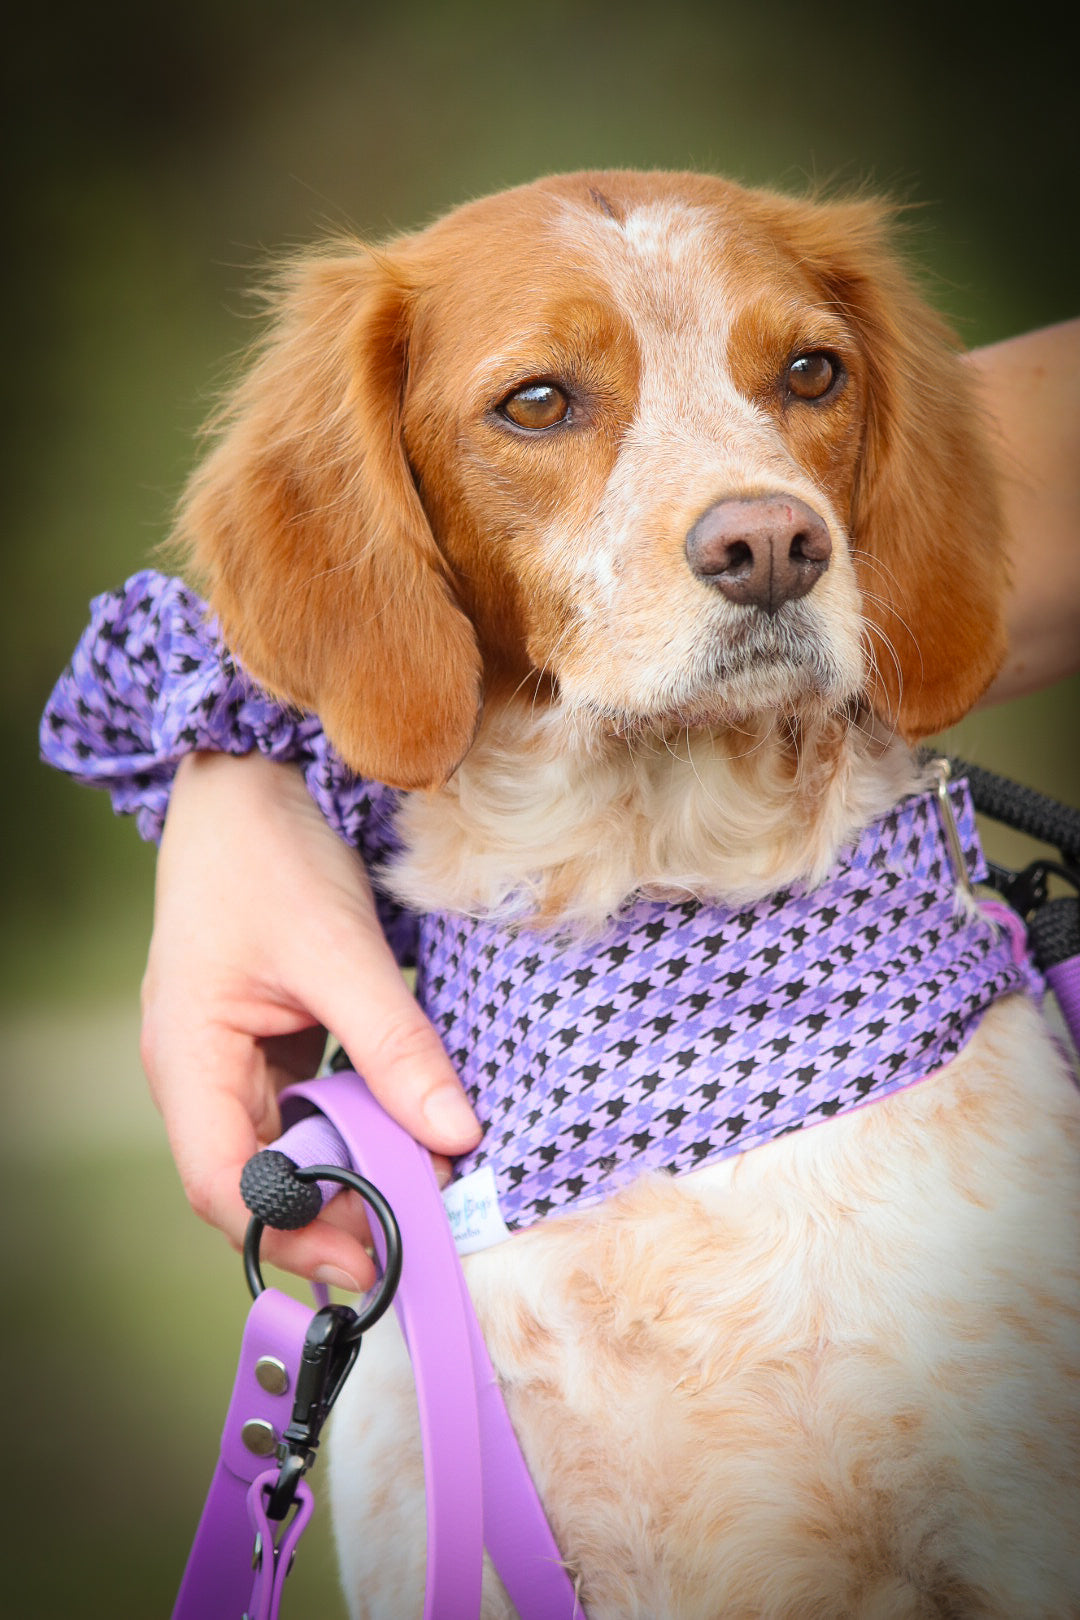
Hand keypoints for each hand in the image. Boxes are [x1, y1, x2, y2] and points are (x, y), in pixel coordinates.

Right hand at [139, 750, 480, 1288]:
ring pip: (288, 1147)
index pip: (227, 1184)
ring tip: (423, 1193)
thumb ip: (395, 1046)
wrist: (255, 776)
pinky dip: (357, 1125)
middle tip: (419, 1234)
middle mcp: (201, 1073)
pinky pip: (309, 1105)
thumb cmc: (269, 853)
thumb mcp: (338, 950)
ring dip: (351, 1173)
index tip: (380, 1254)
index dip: (298, 1231)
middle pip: (258, 1179)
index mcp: (188, 1059)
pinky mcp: (270, 1037)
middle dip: (334, 1215)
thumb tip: (455, 1136)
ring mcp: (234, 1057)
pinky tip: (407, 1132)